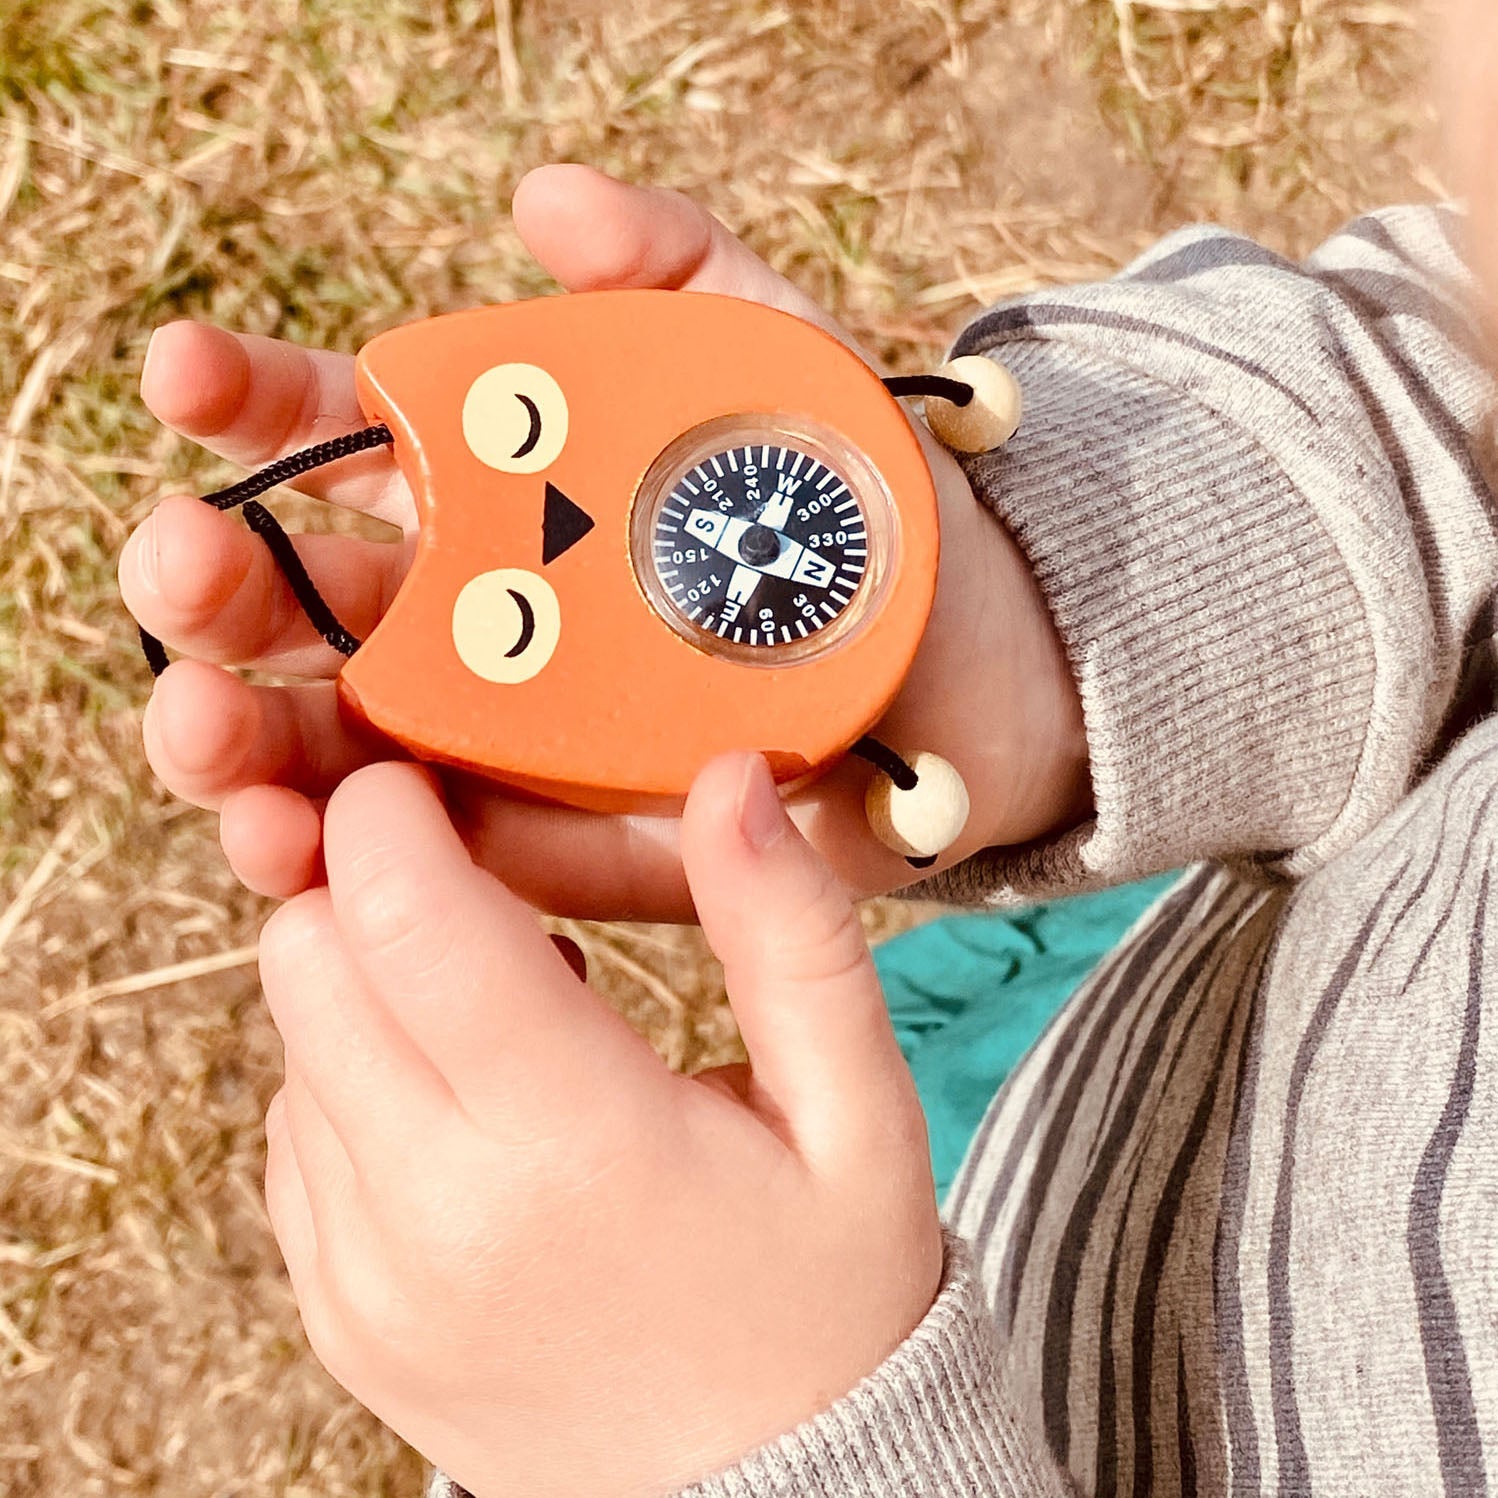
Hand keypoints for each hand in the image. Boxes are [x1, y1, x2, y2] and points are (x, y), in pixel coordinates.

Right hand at [119, 164, 1088, 915]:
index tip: (190, 378)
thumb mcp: (780, 359)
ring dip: (244, 747)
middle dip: (221, 587)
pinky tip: (292, 848)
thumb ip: (674, 267)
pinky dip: (352, 868)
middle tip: (185, 568)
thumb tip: (542, 205)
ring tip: (207, 734)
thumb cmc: (864, 517)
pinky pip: (435, 869)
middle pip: (305, 608)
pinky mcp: (557, 856)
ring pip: (334, 751)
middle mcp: (476, 619)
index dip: (254, 405)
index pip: (340, 440)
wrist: (969, 676)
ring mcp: (506, 745)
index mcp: (501, 491)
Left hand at [259, 753, 942, 1496]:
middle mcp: (436, 1218)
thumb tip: (730, 779)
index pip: (404, 919)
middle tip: (483, 890)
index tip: (436, 779)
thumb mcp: (855, 1112)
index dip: (394, 812)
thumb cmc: (826, 1295)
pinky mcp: (342, 1318)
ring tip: (508, 1017)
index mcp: (574, 1147)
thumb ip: (793, 936)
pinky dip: (360, 1081)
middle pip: (309, 961)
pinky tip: (476, 1105)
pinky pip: (295, 1135)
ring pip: (291, 1042)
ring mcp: (370, 1282)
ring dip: (373, 987)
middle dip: (373, 886)